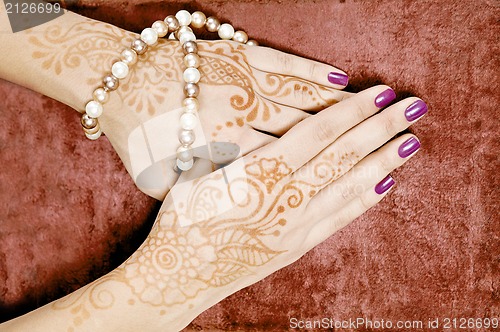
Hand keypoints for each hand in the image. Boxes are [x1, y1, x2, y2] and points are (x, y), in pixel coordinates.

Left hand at [1, 12, 349, 199]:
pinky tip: (341, 80)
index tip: (370, 173)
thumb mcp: (164, 181)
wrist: (116, 79)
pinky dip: (312, 75)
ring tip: (382, 110)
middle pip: (308, 135)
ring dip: (345, 107)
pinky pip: (282, 66)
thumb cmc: (140, 136)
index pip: (289, 168)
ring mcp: (238, 84)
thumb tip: (243, 202)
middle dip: (358, 136)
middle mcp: (237, 121)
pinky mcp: (235, 54)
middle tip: (398, 133)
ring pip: (302, 101)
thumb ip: (206, 194)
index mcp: (222, 156)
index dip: (331, 170)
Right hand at [115, 85, 425, 329]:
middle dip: (380, 129)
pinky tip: (386, 184)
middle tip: (412, 107)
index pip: (317, 134)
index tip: (379, 94)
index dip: (351, 111)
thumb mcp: (200, 174)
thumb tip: (282, 129)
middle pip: (341, 157)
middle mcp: (283, 199)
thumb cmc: (180, 220)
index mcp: (257, 174)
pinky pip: (339, 219)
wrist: (178, 277)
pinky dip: (364, 200)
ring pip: (348, 187)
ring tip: (411, 142)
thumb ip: (243, 151)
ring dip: (383, 161)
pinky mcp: (297, 247)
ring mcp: (295, 226)